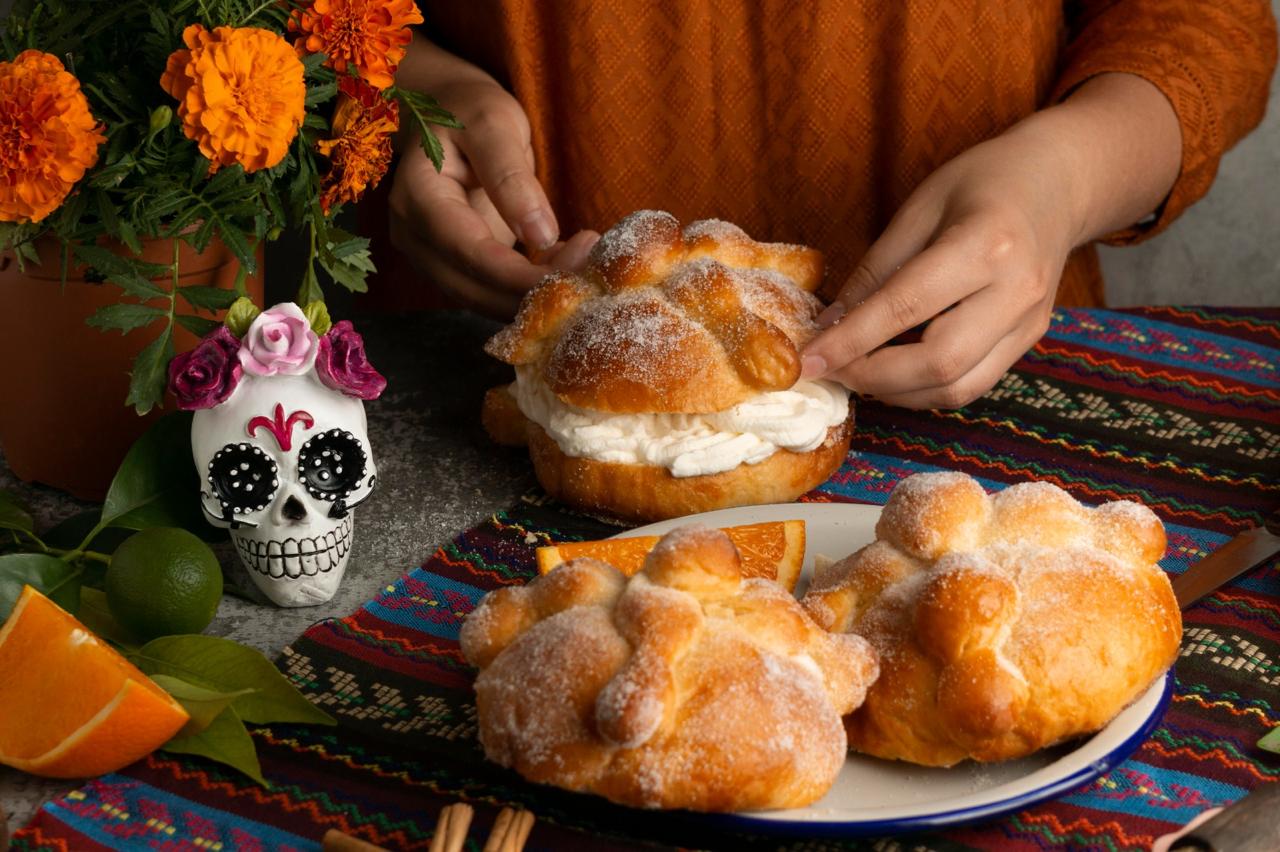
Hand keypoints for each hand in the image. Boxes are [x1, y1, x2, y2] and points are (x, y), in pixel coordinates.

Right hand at [389, 47, 597, 317]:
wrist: (447, 114)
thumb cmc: (470, 110)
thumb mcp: (493, 124)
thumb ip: (511, 176)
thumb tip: (540, 235)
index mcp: (419, 197)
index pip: (470, 253)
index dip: (521, 275)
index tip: (577, 269)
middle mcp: (415, 236)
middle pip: (474, 288)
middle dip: (534, 292)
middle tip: (593, 271)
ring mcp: (431, 256)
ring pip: (483, 300)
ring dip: (534, 297)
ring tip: (585, 268)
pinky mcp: (454, 265)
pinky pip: (490, 291)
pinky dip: (528, 290)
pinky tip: (565, 268)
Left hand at [799, 126, 1071, 408]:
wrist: (1059, 181)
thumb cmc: (982, 182)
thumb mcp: (918, 208)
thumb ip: (875, 271)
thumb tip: (830, 327)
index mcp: (986, 245)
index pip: (905, 308)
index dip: (850, 342)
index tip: (808, 361)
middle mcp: (1016, 291)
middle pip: (938, 362)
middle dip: (872, 377)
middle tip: (831, 370)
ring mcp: (1028, 322)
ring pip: (957, 387)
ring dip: (897, 392)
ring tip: (857, 373)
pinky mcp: (1029, 340)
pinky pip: (972, 384)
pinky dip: (925, 388)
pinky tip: (894, 372)